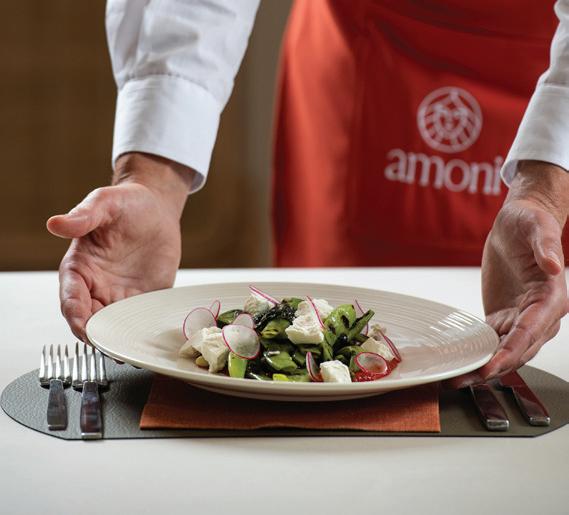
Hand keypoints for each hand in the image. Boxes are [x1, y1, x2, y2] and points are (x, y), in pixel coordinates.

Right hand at [47, 153, 193, 340]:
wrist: (157, 209)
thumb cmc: (127, 203)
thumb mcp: (106, 203)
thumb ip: (83, 216)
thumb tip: (55, 223)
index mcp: (79, 267)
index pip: (71, 298)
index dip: (75, 315)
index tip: (83, 329)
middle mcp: (96, 286)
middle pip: (90, 319)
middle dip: (96, 336)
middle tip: (108, 347)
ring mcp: (120, 295)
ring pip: (113, 325)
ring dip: (117, 339)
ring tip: (126, 351)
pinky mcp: (143, 298)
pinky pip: (138, 319)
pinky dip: (139, 331)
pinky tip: (147, 340)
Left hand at [449, 161, 568, 387]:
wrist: (516, 225)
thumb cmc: (530, 223)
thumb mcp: (536, 227)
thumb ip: (545, 246)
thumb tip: (554, 264)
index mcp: (550, 299)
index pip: (531, 331)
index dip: (511, 351)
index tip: (492, 366)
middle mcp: (538, 315)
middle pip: (517, 350)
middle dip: (492, 367)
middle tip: (464, 379)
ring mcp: (519, 319)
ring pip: (502, 351)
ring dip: (481, 366)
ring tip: (455, 378)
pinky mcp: (503, 318)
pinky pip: (490, 341)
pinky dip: (476, 353)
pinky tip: (457, 361)